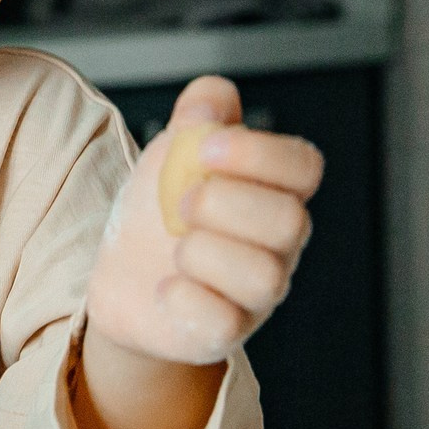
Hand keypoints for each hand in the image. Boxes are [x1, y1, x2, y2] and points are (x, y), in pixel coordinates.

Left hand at [88, 75, 322, 365]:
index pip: (304, 167)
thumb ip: (198, 116)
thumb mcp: (174, 153)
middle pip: (291, 222)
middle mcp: (277, 245)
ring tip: (175, 247)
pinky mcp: (221, 332)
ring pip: (265, 276)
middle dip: (225, 203)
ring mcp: (254, 294)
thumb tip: (213, 96)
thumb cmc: (161, 212)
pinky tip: (165, 286)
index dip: (259, 153)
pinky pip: (222, 323)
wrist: (124, 278)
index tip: (205, 149)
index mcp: (273, 192)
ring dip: (204, 252)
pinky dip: (186, 299)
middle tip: (179, 203)